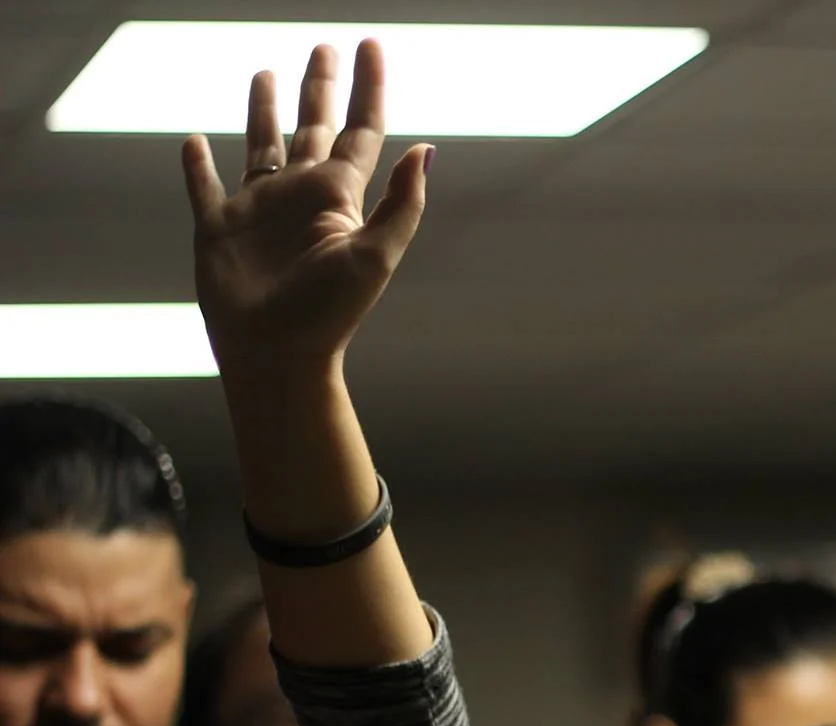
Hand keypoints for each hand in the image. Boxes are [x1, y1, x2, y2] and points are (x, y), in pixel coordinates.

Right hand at [182, 40, 430, 377]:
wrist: (276, 352)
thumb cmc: (328, 311)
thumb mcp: (374, 255)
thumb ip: (400, 203)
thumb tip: (426, 148)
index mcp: (339, 198)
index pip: (360, 130)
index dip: (367, 87)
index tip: (370, 45)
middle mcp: (301, 196)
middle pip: (313, 126)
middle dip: (319, 88)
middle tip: (323, 49)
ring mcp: (259, 210)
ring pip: (262, 145)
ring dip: (262, 110)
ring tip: (265, 73)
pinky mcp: (217, 229)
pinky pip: (204, 187)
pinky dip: (196, 165)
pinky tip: (192, 141)